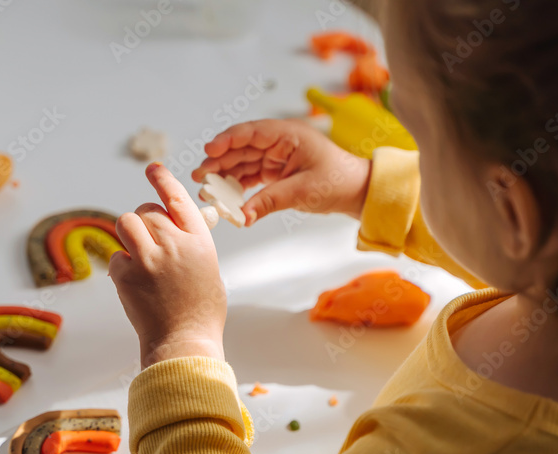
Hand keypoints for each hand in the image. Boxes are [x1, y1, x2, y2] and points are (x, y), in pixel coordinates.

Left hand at [110, 163, 226, 368]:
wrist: (184, 343)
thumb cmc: (201, 312)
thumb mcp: (209, 270)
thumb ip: (193, 244)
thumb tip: (176, 227)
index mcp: (199, 241)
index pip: (177, 198)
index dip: (163, 180)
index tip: (153, 168)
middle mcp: (174, 244)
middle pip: (147, 210)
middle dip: (145, 220)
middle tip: (149, 241)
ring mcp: (148, 259)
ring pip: (126, 223)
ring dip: (130, 236)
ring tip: (140, 257)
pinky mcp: (127, 275)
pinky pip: (116, 256)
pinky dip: (122, 266)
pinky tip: (136, 284)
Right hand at [192, 119, 371, 224]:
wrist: (357, 192)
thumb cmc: (338, 181)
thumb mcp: (302, 191)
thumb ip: (269, 201)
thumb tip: (243, 216)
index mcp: (288, 134)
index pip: (251, 132)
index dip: (227, 141)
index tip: (209, 151)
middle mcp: (279, 142)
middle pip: (242, 148)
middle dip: (219, 161)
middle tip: (200, 176)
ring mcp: (277, 157)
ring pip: (243, 163)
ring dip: (225, 175)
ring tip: (207, 188)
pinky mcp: (276, 172)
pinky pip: (251, 176)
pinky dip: (238, 186)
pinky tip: (225, 196)